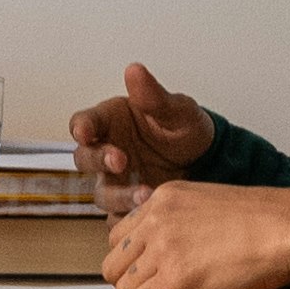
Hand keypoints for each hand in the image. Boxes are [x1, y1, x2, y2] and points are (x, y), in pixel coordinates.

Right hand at [69, 62, 218, 202]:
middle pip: (84, 159)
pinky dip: (129, 218)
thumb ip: (153, 95)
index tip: (85, 131)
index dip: (81, 128)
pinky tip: (147, 215)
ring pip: (101, 193)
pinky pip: (118, 217)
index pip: (83, 123)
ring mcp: (116, 181)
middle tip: (120, 159)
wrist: (207, 160)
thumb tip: (135, 70)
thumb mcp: (177, 109)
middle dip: (99, 160)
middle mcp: (108, 151)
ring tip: (146, 193)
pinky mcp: (128, 206)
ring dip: (119, 195)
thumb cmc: (184, 128)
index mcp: (111, 122)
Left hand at [103, 176, 289, 288]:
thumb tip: (166, 254)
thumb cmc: (265, 221)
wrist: (289, 226)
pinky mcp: (178, 276)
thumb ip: (180, 223)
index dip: (135, 259)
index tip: (153, 271)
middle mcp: (157, 219)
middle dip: (133, 281)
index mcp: (164, 198)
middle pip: (114, 262)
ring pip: (125, 288)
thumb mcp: (209, 205)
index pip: (120, 236)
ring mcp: (164, 247)